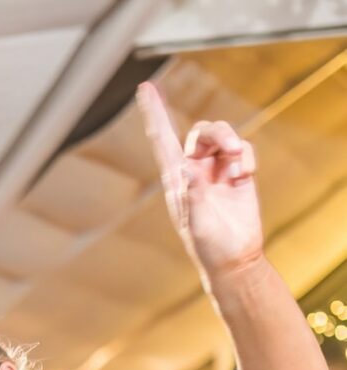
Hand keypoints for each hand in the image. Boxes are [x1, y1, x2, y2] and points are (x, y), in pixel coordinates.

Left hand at [136, 82, 261, 277]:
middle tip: (232, 148)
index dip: (153, 113)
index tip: (145, 87)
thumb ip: (193, 195)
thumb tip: (186, 167)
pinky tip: (245, 175)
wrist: (235, 260)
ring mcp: (216, 171)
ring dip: (232, 141)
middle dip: (217, 133)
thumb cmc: (210, 247)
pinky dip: (247, 156)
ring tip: (240, 164)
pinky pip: (242, 150)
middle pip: (200, 132)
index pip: (162, 140)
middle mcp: (194, 171)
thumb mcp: (198, 224)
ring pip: (222, 136)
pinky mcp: (237, 174)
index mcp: (176, 181)